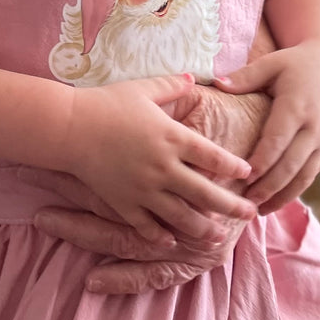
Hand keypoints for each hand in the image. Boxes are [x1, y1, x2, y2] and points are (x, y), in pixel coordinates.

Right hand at [63, 74, 254, 244]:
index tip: (249, 173)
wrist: (69, 126)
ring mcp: (144, 189)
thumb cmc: (106, 103)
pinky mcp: (124, 203)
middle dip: (232, 206)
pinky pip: (147, 226)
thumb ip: (172, 85)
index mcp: (172, 137)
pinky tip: (171, 240)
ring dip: (203, 228)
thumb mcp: (143, 88)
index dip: (234, 166)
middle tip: (251, 214)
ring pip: (182, 216)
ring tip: (218, 236)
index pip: (213, 156)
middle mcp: (164, 167)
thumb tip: (194, 79)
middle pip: (207, 193)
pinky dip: (160, 235)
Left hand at [215, 38, 319, 212]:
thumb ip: (244, 77)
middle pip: (291, 164)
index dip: (262, 162)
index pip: (277, 140)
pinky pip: (311, 174)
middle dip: (269, 187)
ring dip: (283, 195)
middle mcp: (314, 127)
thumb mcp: (271, 63)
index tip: (242, 178)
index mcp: (297, 106)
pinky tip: (276, 202)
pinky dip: (295, 190)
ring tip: (259, 211)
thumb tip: (215, 84)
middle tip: (245, 203)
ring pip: (304, 175)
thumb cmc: (295, 63)